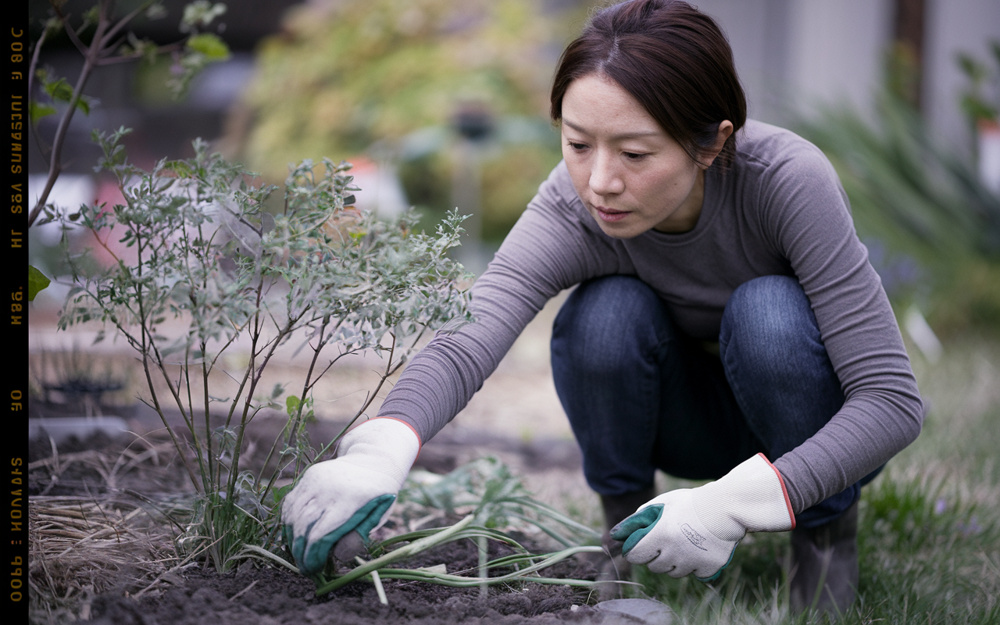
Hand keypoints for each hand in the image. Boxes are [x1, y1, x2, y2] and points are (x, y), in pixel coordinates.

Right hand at [281, 418, 419, 575]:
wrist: (374, 460)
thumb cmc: (378, 495)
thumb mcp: (377, 518)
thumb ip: (357, 537)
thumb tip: (336, 555)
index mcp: (350, 500)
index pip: (321, 535)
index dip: (314, 556)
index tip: (314, 569)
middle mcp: (329, 488)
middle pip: (304, 526)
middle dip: (300, 551)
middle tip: (304, 567)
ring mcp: (316, 479)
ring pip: (293, 515)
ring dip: (292, 538)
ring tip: (298, 554)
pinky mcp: (309, 476)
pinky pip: (291, 502)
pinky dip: (288, 522)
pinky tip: (294, 535)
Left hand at [610, 453, 794, 580]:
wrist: (726, 508)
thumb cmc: (691, 503)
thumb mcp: (663, 503)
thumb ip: (640, 517)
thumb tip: (617, 532)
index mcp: (660, 535)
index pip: (635, 555)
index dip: (636, 550)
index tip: (639, 547)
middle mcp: (674, 552)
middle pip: (654, 566)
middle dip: (656, 556)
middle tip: (666, 542)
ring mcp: (692, 562)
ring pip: (674, 573)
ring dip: (674, 562)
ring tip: (684, 544)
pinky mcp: (708, 568)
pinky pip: (695, 574)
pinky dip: (695, 566)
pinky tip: (700, 550)